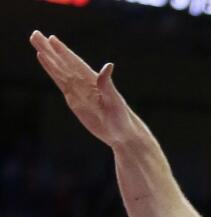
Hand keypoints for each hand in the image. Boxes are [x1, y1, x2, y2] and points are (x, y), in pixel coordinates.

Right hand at [29, 31, 140, 147]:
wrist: (121, 133)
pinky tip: (46, 63)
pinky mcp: (74, 101)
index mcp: (94, 80)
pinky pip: (61, 84)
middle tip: (35, 34)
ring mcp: (78, 91)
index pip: (74, 62)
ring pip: (59, 71)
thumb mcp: (114, 101)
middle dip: (50, 49)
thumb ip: (107, 84)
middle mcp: (84, 82)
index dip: (63, 51)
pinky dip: (53, 73)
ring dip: (48, 59)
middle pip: (63, 63)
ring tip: (37, 46)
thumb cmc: (121, 118)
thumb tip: (108, 65)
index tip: (51, 39)